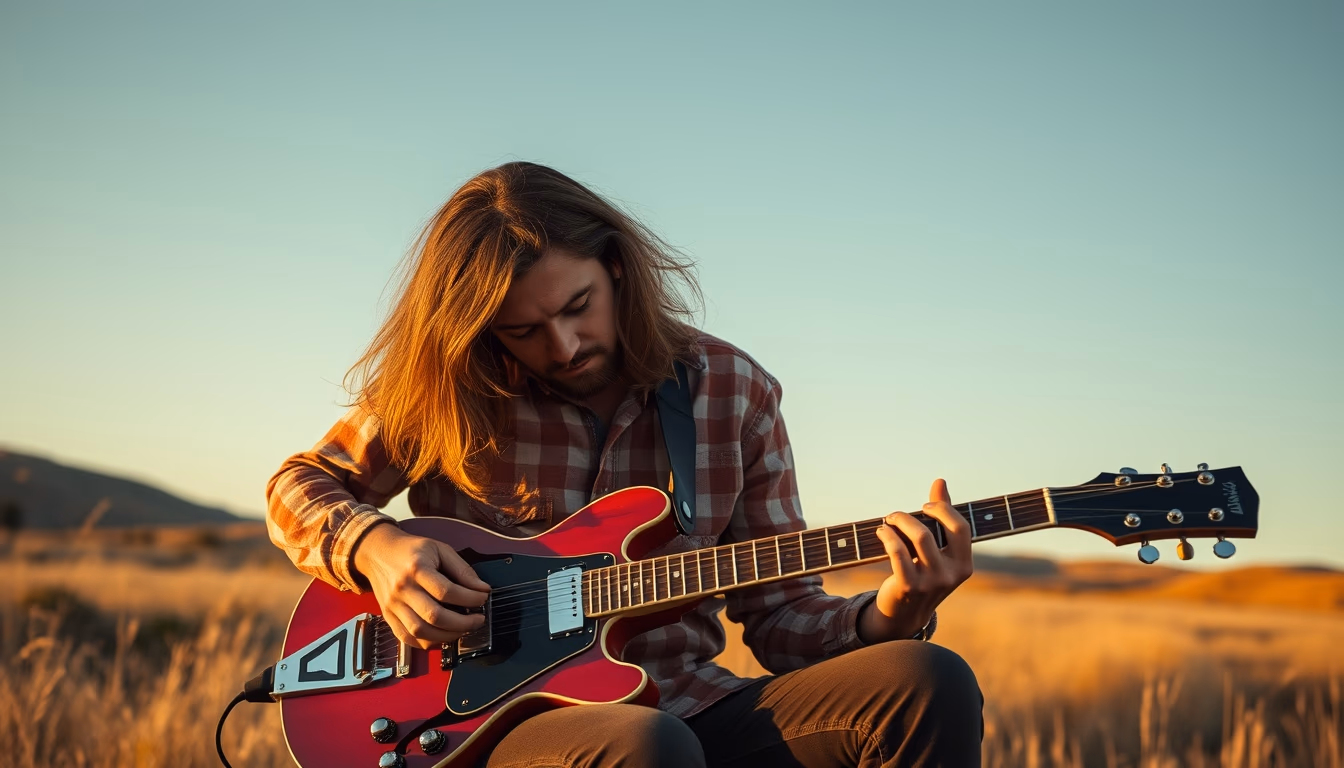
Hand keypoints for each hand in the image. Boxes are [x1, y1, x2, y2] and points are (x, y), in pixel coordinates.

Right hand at [352, 522, 491, 648]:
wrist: (377, 552)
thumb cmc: (410, 550)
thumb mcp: (439, 549)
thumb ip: (462, 569)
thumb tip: (482, 589)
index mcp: (416, 568)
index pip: (447, 591)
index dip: (470, 598)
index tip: (483, 598)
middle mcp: (403, 589)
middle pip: (435, 616)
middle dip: (463, 623)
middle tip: (478, 619)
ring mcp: (393, 605)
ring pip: (421, 631)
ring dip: (448, 636)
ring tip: (464, 629)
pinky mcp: (388, 617)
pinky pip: (408, 638)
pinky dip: (428, 642)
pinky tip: (443, 635)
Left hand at [858, 478, 972, 642]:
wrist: (903, 616)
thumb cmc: (921, 574)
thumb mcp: (936, 551)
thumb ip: (941, 517)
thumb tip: (940, 482)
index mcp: (964, 565)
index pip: (961, 528)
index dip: (943, 510)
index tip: (925, 506)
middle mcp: (951, 575)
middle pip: (938, 531)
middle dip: (917, 514)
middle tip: (899, 514)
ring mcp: (930, 582)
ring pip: (919, 538)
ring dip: (899, 522)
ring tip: (888, 521)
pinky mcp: (908, 587)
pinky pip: (898, 553)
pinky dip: (888, 536)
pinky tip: (881, 532)